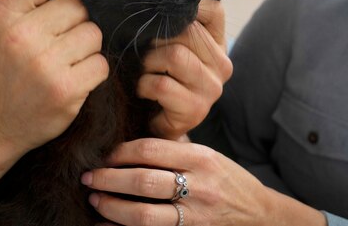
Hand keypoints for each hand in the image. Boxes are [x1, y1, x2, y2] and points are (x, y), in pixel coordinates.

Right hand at [0, 0, 108, 153]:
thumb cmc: (6, 68)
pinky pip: (101, 63)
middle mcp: (20, 36)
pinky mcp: (65, 89)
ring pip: (95, 33)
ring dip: (89, 47)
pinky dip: (94, 70)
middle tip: (64, 40)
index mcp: (2, 15)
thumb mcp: (2, 26)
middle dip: (79, 21)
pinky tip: (76, 78)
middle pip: (79, 5)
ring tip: (68, 60)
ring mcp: (44, 64)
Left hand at [81, 138, 273, 225]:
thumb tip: (138, 132)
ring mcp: (196, 215)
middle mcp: (199, 185)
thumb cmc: (228, 180)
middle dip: (109, 178)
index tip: (106, 154)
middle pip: (144, 181)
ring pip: (145, 214)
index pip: (152, 149)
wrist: (259, 213)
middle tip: (88, 177)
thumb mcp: (210, 155)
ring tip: (95, 200)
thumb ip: (178, 146)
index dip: (122, 151)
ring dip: (113, 207)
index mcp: (201, 158)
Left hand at [138, 0, 232, 139]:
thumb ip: (175, 24)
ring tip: (146, 72)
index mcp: (219, 45)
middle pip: (187, 31)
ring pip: (174, 56)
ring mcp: (212, 89)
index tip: (164, 22)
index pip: (214, 11)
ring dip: (149, 63)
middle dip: (157, 40)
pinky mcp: (196, 110)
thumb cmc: (162, 78)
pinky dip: (144, 85)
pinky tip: (145, 91)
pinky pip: (162, 85)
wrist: (158, 124)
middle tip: (147, 54)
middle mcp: (222, 65)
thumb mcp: (172, 46)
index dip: (185, 11)